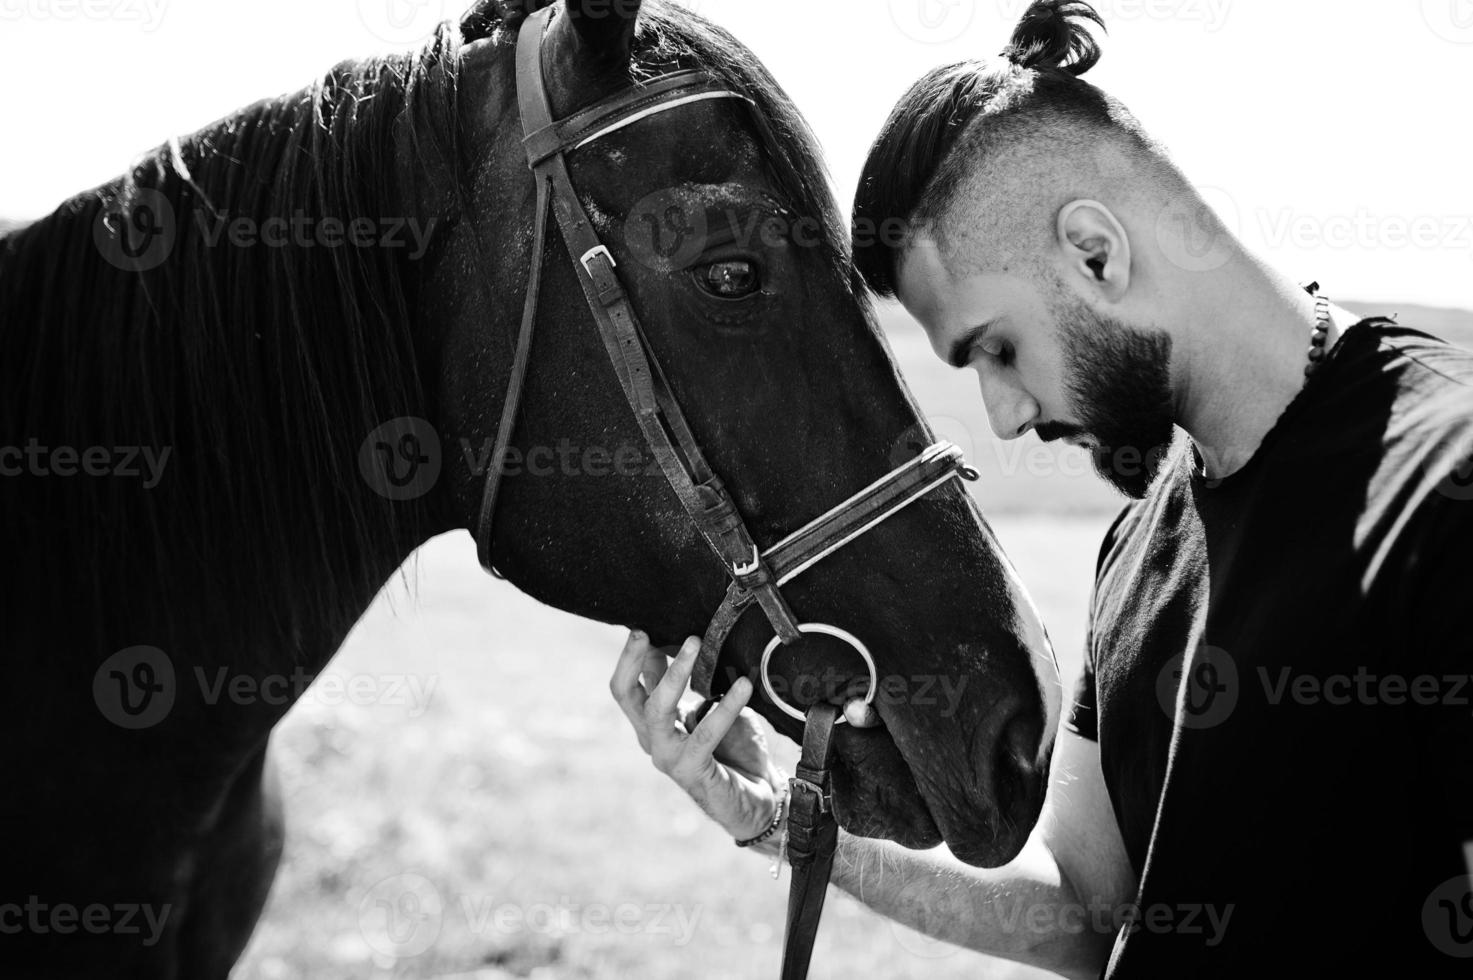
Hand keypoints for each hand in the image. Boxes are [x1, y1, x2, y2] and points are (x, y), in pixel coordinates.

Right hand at [611, 632, 782, 840]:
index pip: (628, 685)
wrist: (759, 797)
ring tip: (695, 644)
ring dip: (675, 673)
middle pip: (626, 695)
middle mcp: (653, 739)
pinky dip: (725, 706)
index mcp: (653, 722)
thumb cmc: (735, 748)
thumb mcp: (708, 706)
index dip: (630, 655)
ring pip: (658, 709)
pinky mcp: (693, 772)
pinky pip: (705, 734)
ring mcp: (669, 757)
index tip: (643, 625)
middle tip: (647, 631)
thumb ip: (691, 683)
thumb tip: (680, 642)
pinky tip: (744, 686)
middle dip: (633, 659)